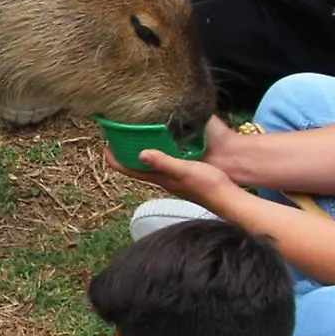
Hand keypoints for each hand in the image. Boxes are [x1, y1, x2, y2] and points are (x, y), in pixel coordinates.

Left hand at [113, 147, 242, 207]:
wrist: (229, 198)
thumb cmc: (209, 185)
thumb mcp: (185, 170)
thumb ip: (164, 162)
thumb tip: (141, 154)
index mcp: (159, 178)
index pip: (129, 169)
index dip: (115, 159)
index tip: (105, 145)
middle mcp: (162, 179)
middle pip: (136, 166)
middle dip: (125, 153)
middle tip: (117, 136)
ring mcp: (172, 179)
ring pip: (149, 164)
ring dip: (139, 152)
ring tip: (136, 136)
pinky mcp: (183, 175)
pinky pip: (163, 162)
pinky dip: (157, 152)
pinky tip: (164, 144)